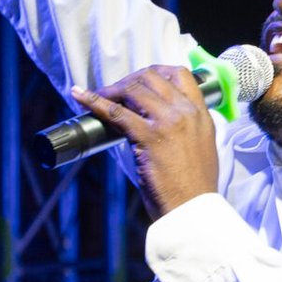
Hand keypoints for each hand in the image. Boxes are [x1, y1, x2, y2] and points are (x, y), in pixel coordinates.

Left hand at [72, 66, 220, 215]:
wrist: (193, 209)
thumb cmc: (194, 186)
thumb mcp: (200, 147)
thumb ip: (186, 128)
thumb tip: (158, 121)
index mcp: (201, 114)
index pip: (181, 74)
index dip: (156, 72)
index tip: (141, 80)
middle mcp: (186, 112)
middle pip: (152, 78)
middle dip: (130, 80)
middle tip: (116, 91)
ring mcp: (167, 122)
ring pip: (134, 90)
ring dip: (113, 90)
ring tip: (100, 96)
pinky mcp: (148, 136)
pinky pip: (116, 112)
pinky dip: (94, 101)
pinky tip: (81, 96)